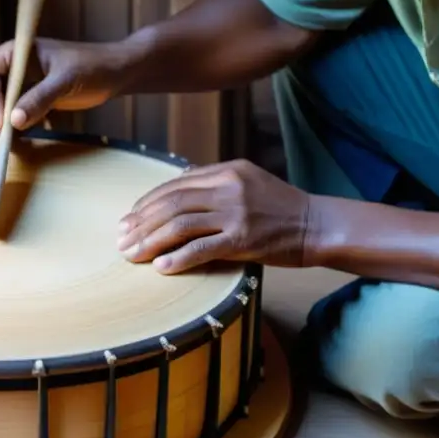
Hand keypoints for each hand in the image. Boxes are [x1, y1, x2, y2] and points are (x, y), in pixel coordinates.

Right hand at [0, 37, 128, 131]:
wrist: (115, 74)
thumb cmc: (93, 68)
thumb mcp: (65, 81)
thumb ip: (40, 98)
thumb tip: (13, 120)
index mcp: (16, 51)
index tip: (0, 123)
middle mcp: (13, 66)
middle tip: (5, 134)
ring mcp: (20, 83)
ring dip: (0, 121)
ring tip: (13, 140)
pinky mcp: (30, 98)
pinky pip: (11, 113)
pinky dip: (13, 127)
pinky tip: (22, 139)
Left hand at [115, 159, 311, 273]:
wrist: (317, 225)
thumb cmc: (281, 207)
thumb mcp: (247, 181)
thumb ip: (214, 181)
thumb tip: (177, 187)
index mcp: (226, 170)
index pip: (175, 185)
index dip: (146, 203)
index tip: (128, 220)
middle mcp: (228, 187)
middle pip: (171, 204)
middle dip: (140, 224)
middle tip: (121, 241)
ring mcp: (237, 212)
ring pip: (180, 224)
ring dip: (150, 242)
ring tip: (132, 256)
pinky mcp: (245, 238)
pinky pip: (203, 248)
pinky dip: (178, 258)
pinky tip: (162, 267)